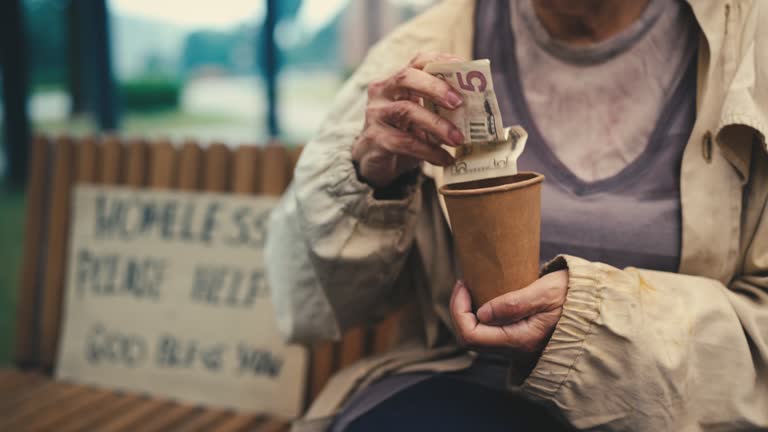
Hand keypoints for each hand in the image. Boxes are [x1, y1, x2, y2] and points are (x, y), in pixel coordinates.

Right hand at [351, 52, 465, 187]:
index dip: (441, 61)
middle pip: (406, 78)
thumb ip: (441, 108)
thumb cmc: (404, 134)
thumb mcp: (421, 116)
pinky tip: (445, 159)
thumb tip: (476, 107)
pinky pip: (405, 142)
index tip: (464, 67)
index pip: (418, 62)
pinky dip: (429, 151)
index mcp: (397, 81)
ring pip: (407, 111)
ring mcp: (376, 114)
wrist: (376, 162)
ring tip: (458, 140)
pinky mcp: (375, 138)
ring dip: (437, 125)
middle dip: (436, 88)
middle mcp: (382, 92)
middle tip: (459, 102)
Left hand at [449, 271, 568, 364]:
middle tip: (464, 284)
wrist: (596, 304)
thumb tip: (482, 313)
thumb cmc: (573, 294)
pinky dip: (480, 317)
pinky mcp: (521, 340)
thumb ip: (514, 304)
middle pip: (471, 339)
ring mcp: (519, 347)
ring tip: (473, 288)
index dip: (458, 310)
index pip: (471, 335)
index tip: (463, 284)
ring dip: (469, 314)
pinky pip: (491, 334)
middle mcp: (517, 349)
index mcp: (521, 340)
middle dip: (460, 312)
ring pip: (479, 338)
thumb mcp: (545, 292)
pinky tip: (485, 298)